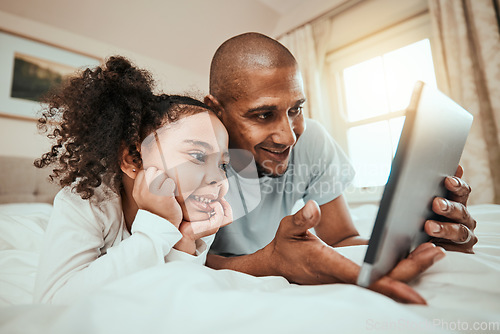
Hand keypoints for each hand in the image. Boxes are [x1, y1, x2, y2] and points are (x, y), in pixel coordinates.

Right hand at [132, 167, 182, 227]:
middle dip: (159, 175)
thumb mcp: (144, 198)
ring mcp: (153, 193)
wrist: (163, 227)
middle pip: (152, 169)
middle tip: (163, 186)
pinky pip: (170, 181)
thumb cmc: (156, 211)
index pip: (143, 172)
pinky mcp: (165, 196)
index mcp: (137, 191)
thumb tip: (149, 169)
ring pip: (161, 173)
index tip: (156, 184)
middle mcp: (143, 191)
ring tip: (167, 190)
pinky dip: (173, 186)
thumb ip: (144, 185)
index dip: (151, 175)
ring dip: (166, 179)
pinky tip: (171, 194)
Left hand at [175, 198, 232, 254]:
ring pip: (228, 217)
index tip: (218, 197)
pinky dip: (217, 206)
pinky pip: (220, 214)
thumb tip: (203, 198)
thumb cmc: (185, 222)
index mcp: (211, 223)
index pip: (225, 215)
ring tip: (215, 201)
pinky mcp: (213, 226)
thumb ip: (201, 207)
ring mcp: (215, 227)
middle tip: (220, 198)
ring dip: (223, 206)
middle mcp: (215, 226)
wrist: (181, 232)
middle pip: (229, 217)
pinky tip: (209, 204)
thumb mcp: (194, 212)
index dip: (224, 205)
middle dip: (227, 206)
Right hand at [267, 200, 444, 303]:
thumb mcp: (288, 228)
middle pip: (382, 280)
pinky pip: (380, 275)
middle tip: (436, 253)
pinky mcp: (351, 274)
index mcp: (327, 264)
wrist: (280, 263)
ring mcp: (348, 277)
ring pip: (384, 279)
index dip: (387, 285)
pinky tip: (417, 257)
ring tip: (434, 252)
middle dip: (411, 270)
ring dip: (411, 269)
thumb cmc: (286, 245)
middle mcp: (342, 275)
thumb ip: (301, 219)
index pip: (361, 277)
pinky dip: (400, 269)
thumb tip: (312, 206)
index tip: (411, 291)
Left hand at [424, 165, 476, 252]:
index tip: (448, 180)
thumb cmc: (421, 219)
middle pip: (460, 209)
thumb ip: (428, 189)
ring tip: (429, 226)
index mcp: (455, 201)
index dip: (456, 184)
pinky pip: (456, 250)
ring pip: (459, 231)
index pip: (461, 190)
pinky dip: (445, 248)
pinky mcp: (462, 252)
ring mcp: (464, 235)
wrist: (421, 245)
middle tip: (435, 203)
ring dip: (445, 228)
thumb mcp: (422, 203)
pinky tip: (434, 246)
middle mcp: (463, 217)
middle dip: (448, 206)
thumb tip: (432, 172)